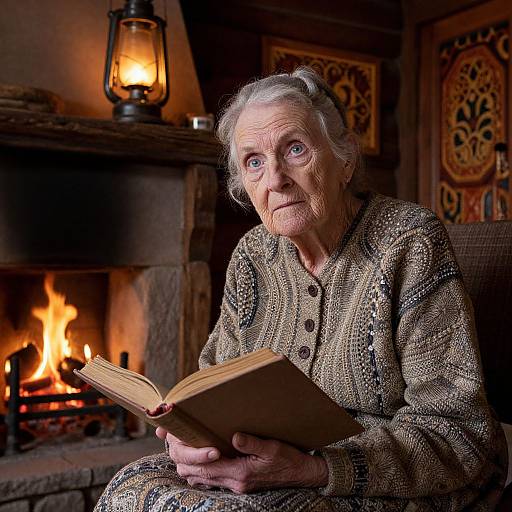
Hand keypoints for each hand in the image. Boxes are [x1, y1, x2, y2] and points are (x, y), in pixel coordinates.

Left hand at [166, 431, 328, 493]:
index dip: (192, 454)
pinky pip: (212, 480)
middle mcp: (234, 482)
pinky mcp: (238, 484)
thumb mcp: (272, 447)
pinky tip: (201, 459)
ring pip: (203, 480)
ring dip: (191, 466)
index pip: (208, 465)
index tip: (181, 439)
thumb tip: (234, 436)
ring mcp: (235, 485)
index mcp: (240, 473)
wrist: (301, 474)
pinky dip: (201, 471)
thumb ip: (251, 443)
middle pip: (199, 474)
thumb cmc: (287, 459)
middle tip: (176, 442)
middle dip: (185, 460)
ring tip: (184, 449)